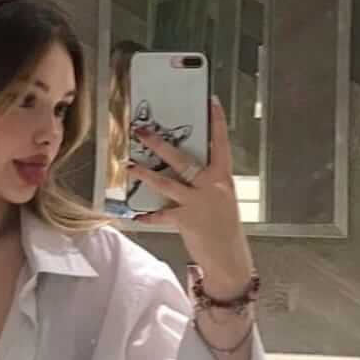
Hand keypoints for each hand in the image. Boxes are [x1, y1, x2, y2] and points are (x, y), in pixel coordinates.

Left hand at [127, 97, 253, 293]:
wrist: (230, 258)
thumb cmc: (225, 228)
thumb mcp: (222, 200)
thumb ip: (206, 184)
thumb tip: (184, 171)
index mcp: (223, 178)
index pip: (221, 144)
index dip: (216, 122)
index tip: (211, 101)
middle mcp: (212, 186)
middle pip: (183, 159)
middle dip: (160, 144)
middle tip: (143, 132)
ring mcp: (198, 202)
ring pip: (167, 182)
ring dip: (145, 173)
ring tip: (129, 165)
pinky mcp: (186, 219)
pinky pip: (161, 214)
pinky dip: (148, 215)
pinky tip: (136, 215)